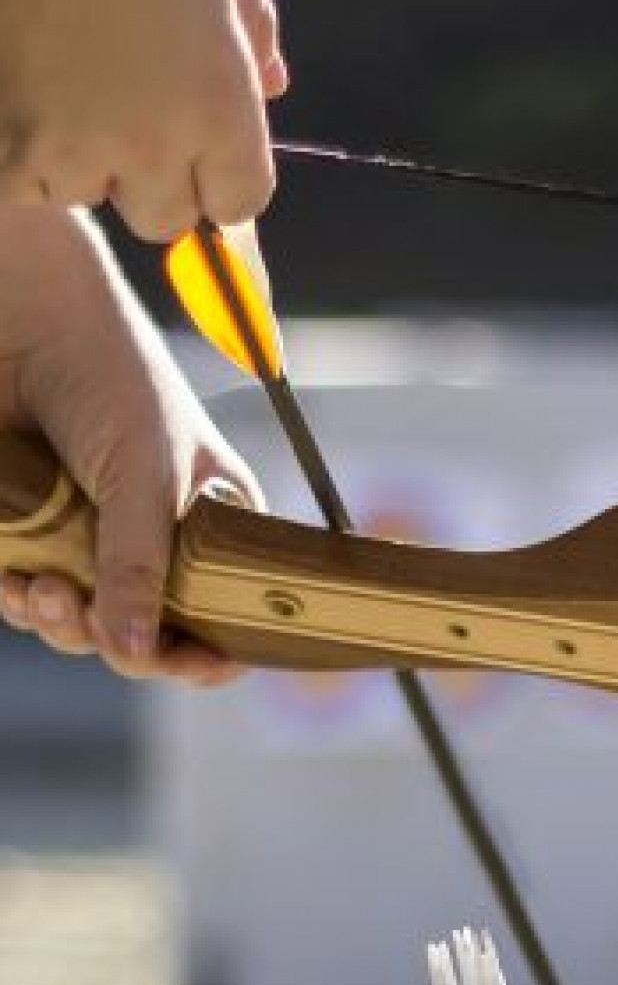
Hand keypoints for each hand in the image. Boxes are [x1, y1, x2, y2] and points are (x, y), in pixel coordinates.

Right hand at [0, 0, 286, 239]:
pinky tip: (17, 87)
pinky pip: (18, 183)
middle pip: (166, 217)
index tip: (197, 145)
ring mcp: (67, 150)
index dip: (219, 175)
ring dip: (74, 155)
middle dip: (150, 176)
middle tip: (116, 104)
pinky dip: (12, 149)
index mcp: (215, 106)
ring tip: (55, 76)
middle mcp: (150, 145)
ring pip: (83, 193)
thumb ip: (252, 31)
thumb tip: (272, 83)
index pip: (241, 201)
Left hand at [0, 204, 263, 684]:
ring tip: (45, 591)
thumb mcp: (143, 478)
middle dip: (124, 643)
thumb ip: (139, 569)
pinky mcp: (35, 535)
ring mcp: (95, 540)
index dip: (217, 649)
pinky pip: (34, 600)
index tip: (201, 666)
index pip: (229, 612)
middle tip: (93, 623)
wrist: (19, 318)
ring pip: (89, 625)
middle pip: (155, 634)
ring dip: (66, 626)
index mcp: (215, 525)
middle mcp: (159, 540)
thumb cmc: (110, 377)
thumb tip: (134, 653)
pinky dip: (25, 604)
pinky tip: (21, 583)